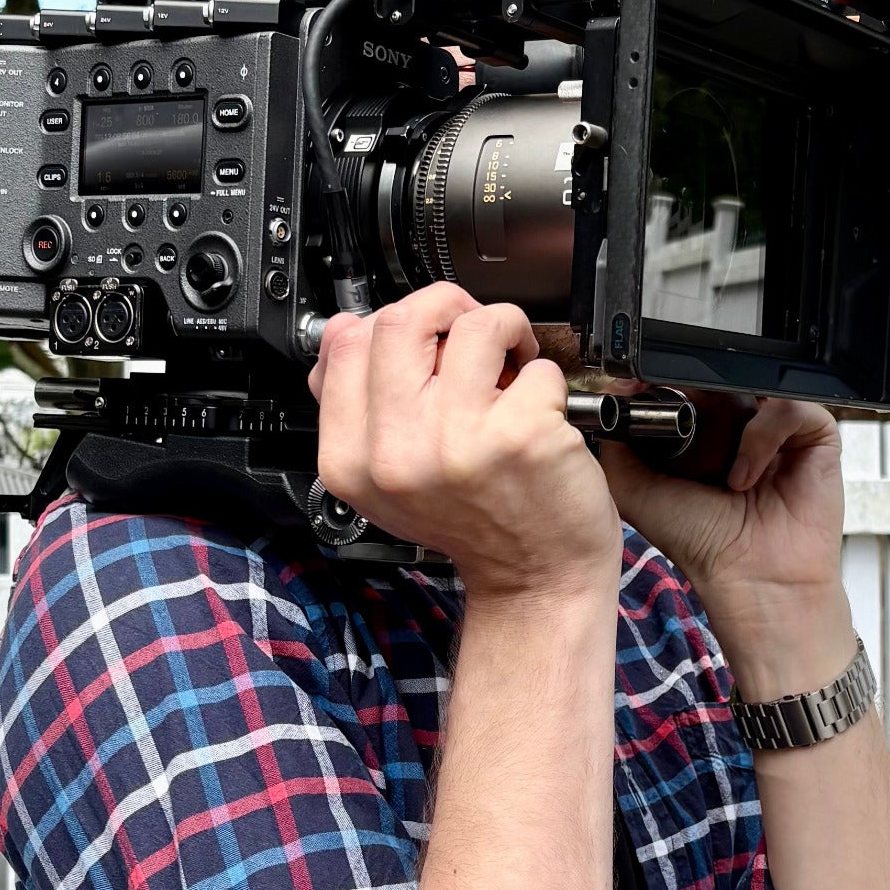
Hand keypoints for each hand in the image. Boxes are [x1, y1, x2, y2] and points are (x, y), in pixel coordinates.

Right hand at [310, 283, 621, 602]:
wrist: (534, 580)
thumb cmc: (474, 524)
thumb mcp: (388, 478)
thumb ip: (358, 407)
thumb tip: (342, 327)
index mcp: (351, 460)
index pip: (346, 343)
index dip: (391, 324)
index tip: (423, 340)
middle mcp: (395, 453)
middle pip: (399, 320)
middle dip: (445, 309)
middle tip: (472, 335)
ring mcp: (456, 442)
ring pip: (473, 325)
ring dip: (504, 330)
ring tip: (512, 364)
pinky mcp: (518, 435)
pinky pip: (536, 365)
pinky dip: (547, 379)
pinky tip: (540, 410)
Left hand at [598, 399, 855, 698]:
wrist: (750, 579)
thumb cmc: (703, 544)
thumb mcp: (637, 490)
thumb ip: (618, 445)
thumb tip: (615, 396)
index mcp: (705, 434)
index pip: (691, 384)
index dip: (673, 385)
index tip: (653, 394)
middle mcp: (743, 427)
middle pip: (724, 378)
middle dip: (703, 397)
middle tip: (689, 425)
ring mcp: (781, 430)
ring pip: (757, 386)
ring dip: (733, 425)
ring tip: (723, 473)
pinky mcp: (816, 436)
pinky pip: (790, 407)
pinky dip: (764, 435)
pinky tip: (746, 476)